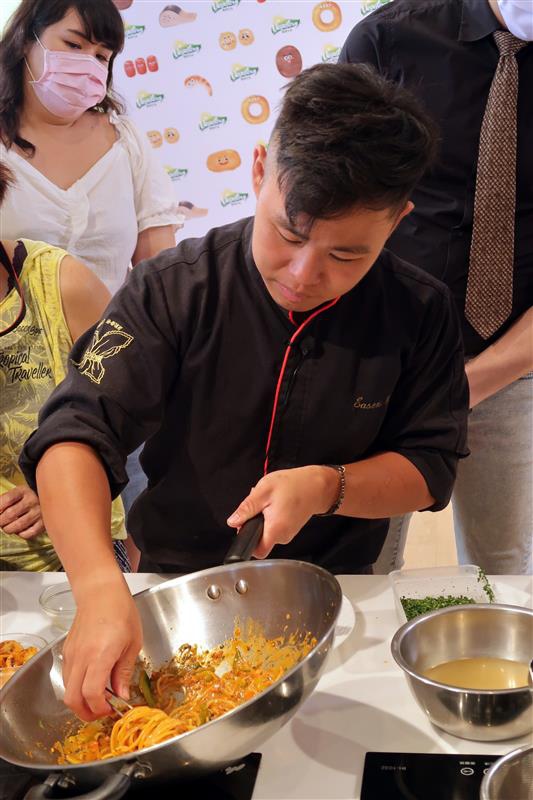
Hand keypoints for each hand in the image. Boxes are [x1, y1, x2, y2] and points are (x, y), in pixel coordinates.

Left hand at [0, 485, 44, 538]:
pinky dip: (20, 534)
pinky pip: (28, 534)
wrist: (44, 501)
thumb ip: (3, 501)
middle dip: (0, 521)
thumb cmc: (24, 499)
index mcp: (23, 491)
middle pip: (10, 514)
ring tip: (7, 527)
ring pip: (18, 525)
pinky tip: (19, 530)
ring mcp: (39, 512)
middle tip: (0, 522)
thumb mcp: (15, 494)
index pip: (7, 499)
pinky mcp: (43, 524)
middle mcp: (32, 500)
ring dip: (8, 529)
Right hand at [62, 578, 141, 720]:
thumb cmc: (121, 612)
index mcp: (100, 656)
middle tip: (103, 711)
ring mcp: (71, 654)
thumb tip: (122, 696)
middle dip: (86, 713)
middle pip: (72, 699)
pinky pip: (67, 676)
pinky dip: (77, 686)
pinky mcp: (67, 650)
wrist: (100, 592)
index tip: (112, 709)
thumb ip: (124, 672)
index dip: (100, 708)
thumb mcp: (132, 643)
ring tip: (100, 696)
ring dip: (80, 700)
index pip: (91, 694)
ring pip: (67, 689)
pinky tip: (93, 680)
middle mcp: (81, 658)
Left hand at [227, 466, 338, 558]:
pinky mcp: (291, 529)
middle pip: (260, 539)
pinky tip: (276, 503)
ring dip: (263, 517)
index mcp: (275, 529)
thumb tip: (233, 521)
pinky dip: (272, 516)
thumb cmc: (294, 485)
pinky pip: (276, 527)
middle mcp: (283, 536)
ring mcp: (288, 534)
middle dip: (254, 522)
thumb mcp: (264, 491)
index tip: (244, 527)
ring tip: (269, 501)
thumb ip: (247, 508)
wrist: (317, 485)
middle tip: (259, 504)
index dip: (247, 542)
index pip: (257, 552)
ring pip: (267, 531)